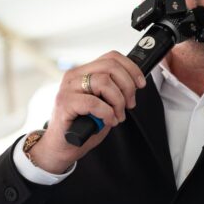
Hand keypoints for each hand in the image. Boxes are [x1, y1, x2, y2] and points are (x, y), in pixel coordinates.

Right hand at [29, 52, 146, 172]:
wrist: (62, 146)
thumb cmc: (83, 125)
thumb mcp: (103, 103)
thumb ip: (113, 90)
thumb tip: (134, 83)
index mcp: (84, 72)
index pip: (111, 57)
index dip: (131, 68)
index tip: (140, 84)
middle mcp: (74, 76)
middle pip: (110, 66)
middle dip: (127, 86)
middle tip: (129, 104)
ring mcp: (68, 88)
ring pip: (104, 81)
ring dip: (117, 101)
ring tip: (117, 116)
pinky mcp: (65, 103)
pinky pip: (94, 102)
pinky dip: (107, 113)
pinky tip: (108, 121)